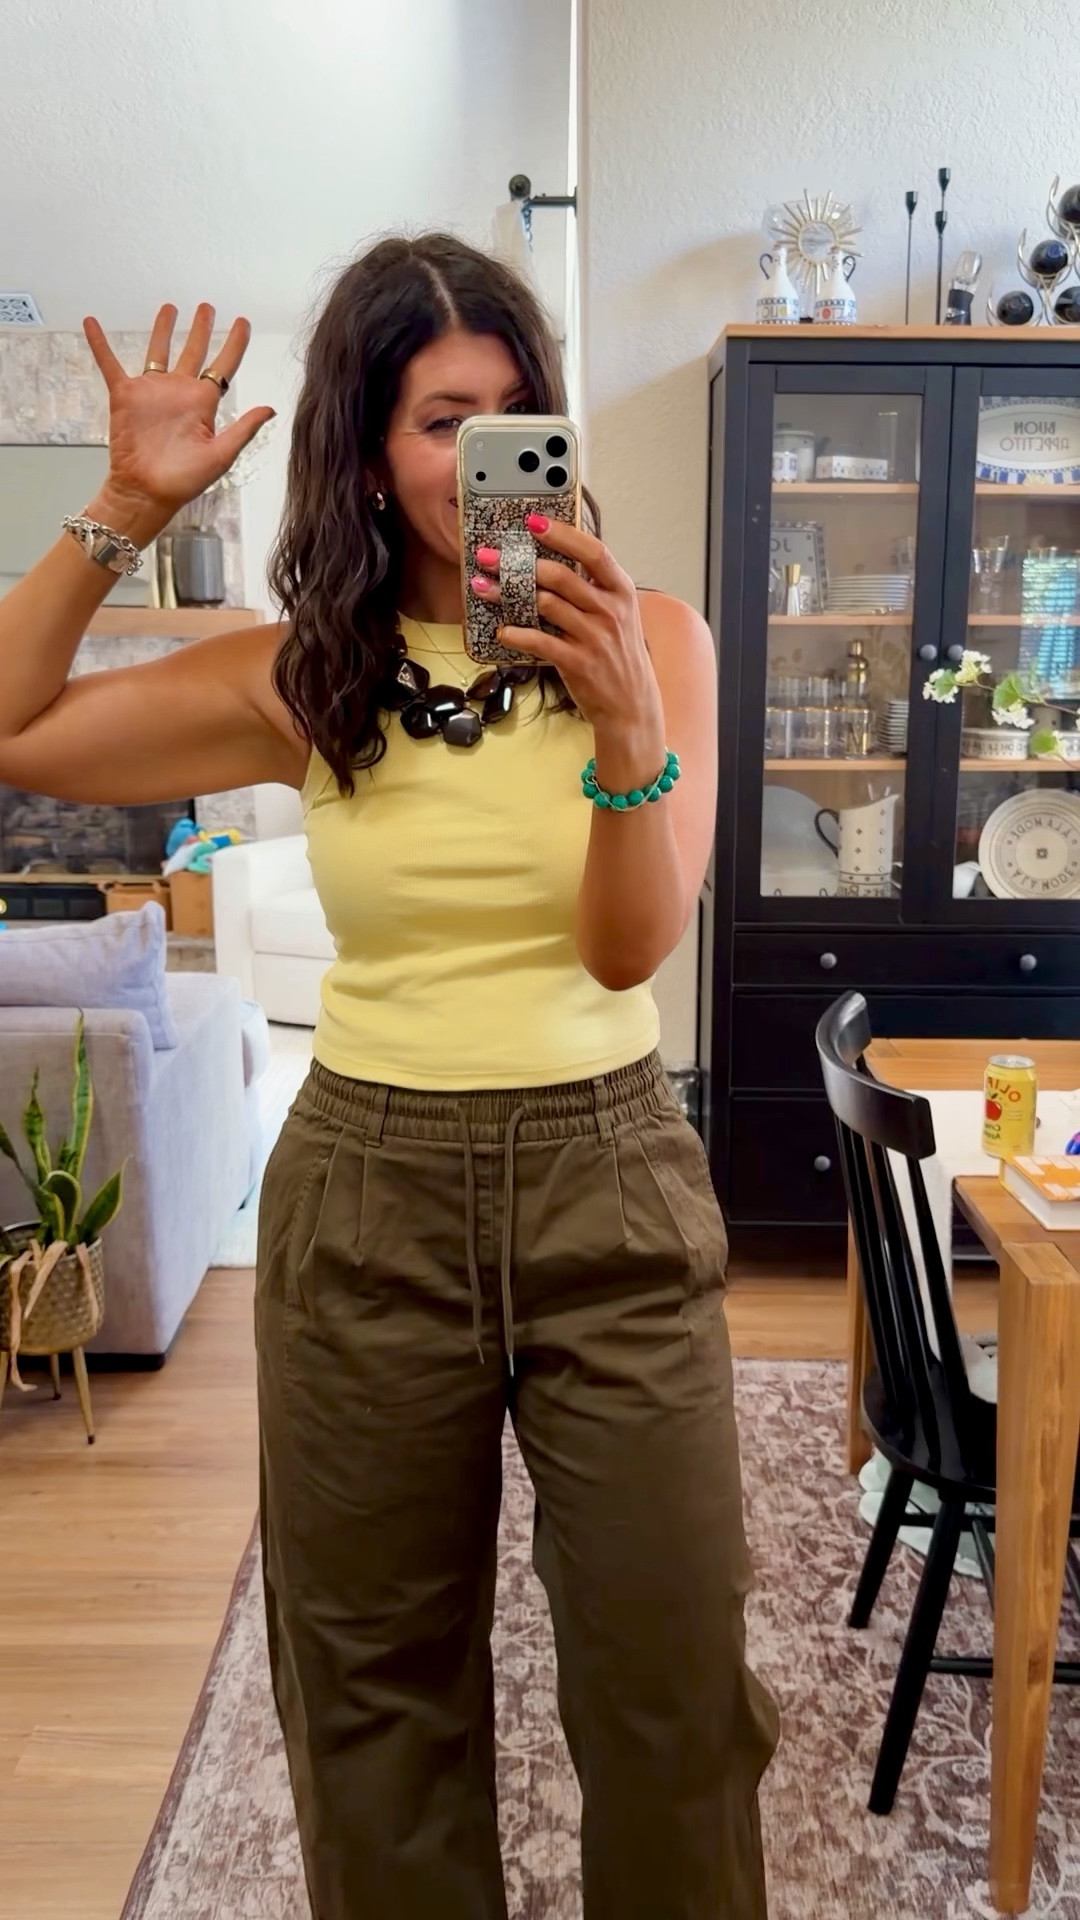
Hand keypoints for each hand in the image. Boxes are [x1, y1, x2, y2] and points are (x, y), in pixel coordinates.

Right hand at [82, 302, 274, 532]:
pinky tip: (91, 322)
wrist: (147, 491)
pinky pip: (109, 364)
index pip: (223, 366)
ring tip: (169, 307)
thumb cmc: (184, 480)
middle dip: (200, 328)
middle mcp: (179, 392)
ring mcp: (151, 392)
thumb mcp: (221, 454)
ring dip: (162, 329)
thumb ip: (244, 428)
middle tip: (206, 306)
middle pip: (193, 351)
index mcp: (203, 403)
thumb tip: (272, 409)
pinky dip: (99, 343)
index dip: (234, 343)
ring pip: (158, 350)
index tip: (243, 322)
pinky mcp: (124, 396)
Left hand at [471, 515, 665, 750]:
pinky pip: (540, 641)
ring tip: (483, 588)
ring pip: (545, 604)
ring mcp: (595, 637)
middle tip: (490, 557)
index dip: (563, 534)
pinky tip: (501, 630)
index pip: (593, 552)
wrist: (631, 705)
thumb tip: (550, 560)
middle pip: (561, 576)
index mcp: (621, 591)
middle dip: (520, 563)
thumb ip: (592, 588)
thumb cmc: (619, 655)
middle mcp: (610, 611)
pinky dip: (516, 634)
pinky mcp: (578, 663)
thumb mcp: (618, 615)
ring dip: (508, 595)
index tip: (534, 523)